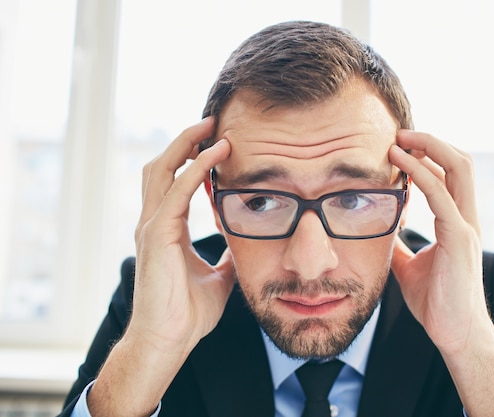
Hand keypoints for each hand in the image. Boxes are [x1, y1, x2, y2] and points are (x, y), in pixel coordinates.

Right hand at [128, 117, 234, 357]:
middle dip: (184, 141)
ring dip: (186, 145)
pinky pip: (177, 190)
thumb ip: (227, 256)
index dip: (189, 158)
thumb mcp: (218, 276)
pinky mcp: (157, 235)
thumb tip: (242, 245)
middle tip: (211, 122)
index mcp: (166, 229)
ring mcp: (152, 227)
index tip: (215, 142)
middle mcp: (154, 222)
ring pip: (162, 169)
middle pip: (162, 166)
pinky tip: (215, 154)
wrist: (169, 340)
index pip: (173, 181)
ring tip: (211, 127)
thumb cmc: (187, 312)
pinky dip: (196, 169)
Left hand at [388, 130, 487, 354]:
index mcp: (458, 221)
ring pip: (458, 169)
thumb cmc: (436, 301)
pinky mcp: (460, 239)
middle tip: (399, 133)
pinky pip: (442, 195)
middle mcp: (466, 218)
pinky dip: (422, 174)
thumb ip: (398, 245)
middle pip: (460, 161)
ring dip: (428, 148)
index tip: (400, 145)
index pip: (451, 174)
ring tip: (398, 139)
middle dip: (431, 141)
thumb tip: (380, 233)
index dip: (429, 153)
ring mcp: (466, 226)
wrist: (454, 333)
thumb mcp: (409, 266)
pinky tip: (401, 166)